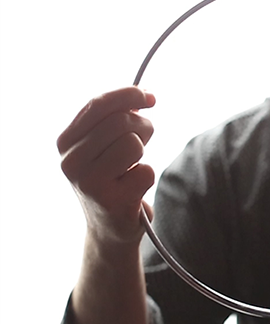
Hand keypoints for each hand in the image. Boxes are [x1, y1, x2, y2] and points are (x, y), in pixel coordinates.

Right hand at [57, 87, 155, 244]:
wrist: (110, 228)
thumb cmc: (110, 178)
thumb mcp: (103, 145)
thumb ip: (114, 118)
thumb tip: (143, 96)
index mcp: (65, 143)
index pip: (97, 105)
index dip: (128, 95)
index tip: (150, 97)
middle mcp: (71, 162)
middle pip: (120, 122)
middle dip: (142, 125)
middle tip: (146, 139)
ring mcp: (90, 183)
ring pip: (133, 144)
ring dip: (143, 151)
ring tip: (134, 164)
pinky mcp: (113, 201)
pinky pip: (146, 170)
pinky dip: (147, 175)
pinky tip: (134, 187)